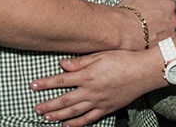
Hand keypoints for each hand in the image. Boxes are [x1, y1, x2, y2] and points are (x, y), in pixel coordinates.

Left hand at [30, 49, 163, 126]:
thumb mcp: (100, 55)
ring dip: (58, 116)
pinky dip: (77, 124)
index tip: (32, 86)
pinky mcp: (106, 108)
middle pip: (64, 100)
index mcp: (87, 75)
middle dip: (48, 105)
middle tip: (35, 109)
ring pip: (74, 112)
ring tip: (46, 118)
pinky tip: (67, 126)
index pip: (60, 80)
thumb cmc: (122, 59)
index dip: (45, 83)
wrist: (142, 72)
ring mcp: (98, 102)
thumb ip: (80, 61)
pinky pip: (89, 119)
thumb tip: (62, 64)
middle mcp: (90, 91)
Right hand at [118, 0, 175, 48]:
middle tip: (149, 20)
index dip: (160, 7)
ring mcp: (169, 35)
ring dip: (160, 31)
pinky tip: (146, 38)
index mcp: (169, 5)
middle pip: (171, 19)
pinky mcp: (163, 46)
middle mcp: (173, 20)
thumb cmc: (128, 13)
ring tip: (147, 30)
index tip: (154, 9)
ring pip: (167, 32)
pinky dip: (155, 41)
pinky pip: (162, 42)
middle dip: (162, 20)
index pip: (169, 5)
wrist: (121, 29)